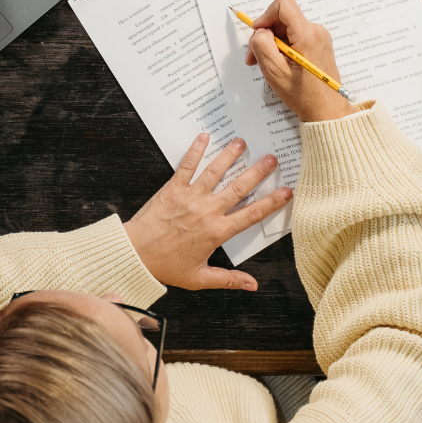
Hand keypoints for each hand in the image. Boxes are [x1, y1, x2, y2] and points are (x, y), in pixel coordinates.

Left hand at [123, 133, 291, 289]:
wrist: (135, 254)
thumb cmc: (166, 266)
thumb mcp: (200, 278)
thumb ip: (228, 280)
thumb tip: (252, 286)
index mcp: (217, 232)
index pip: (251, 215)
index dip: (271, 203)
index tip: (286, 191)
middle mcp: (207, 211)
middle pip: (239, 188)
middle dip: (257, 172)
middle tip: (272, 158)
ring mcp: (191, 197)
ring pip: (215, 172)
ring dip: (230, 155)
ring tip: (242, 142)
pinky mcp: (173, 188)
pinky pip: (187, 166)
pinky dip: (196, 150)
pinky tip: (204, 137)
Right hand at [243, 0, 352, 123]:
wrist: (326, 110)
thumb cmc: (303, 95)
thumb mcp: (274, 71)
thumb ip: (262, 45)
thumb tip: (260, 31)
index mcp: (307, 34)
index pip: (283, 4)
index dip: (265, 15)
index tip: (258, 33)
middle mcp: (316, 30)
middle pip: (282, 17)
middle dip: (265, 34)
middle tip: (255, 57)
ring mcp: (319, 36)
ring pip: (286, 27)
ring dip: (272, 42)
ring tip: (267, 64)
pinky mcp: (318, 43)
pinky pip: (294, 36)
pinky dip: (282, 47)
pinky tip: (279, 64)